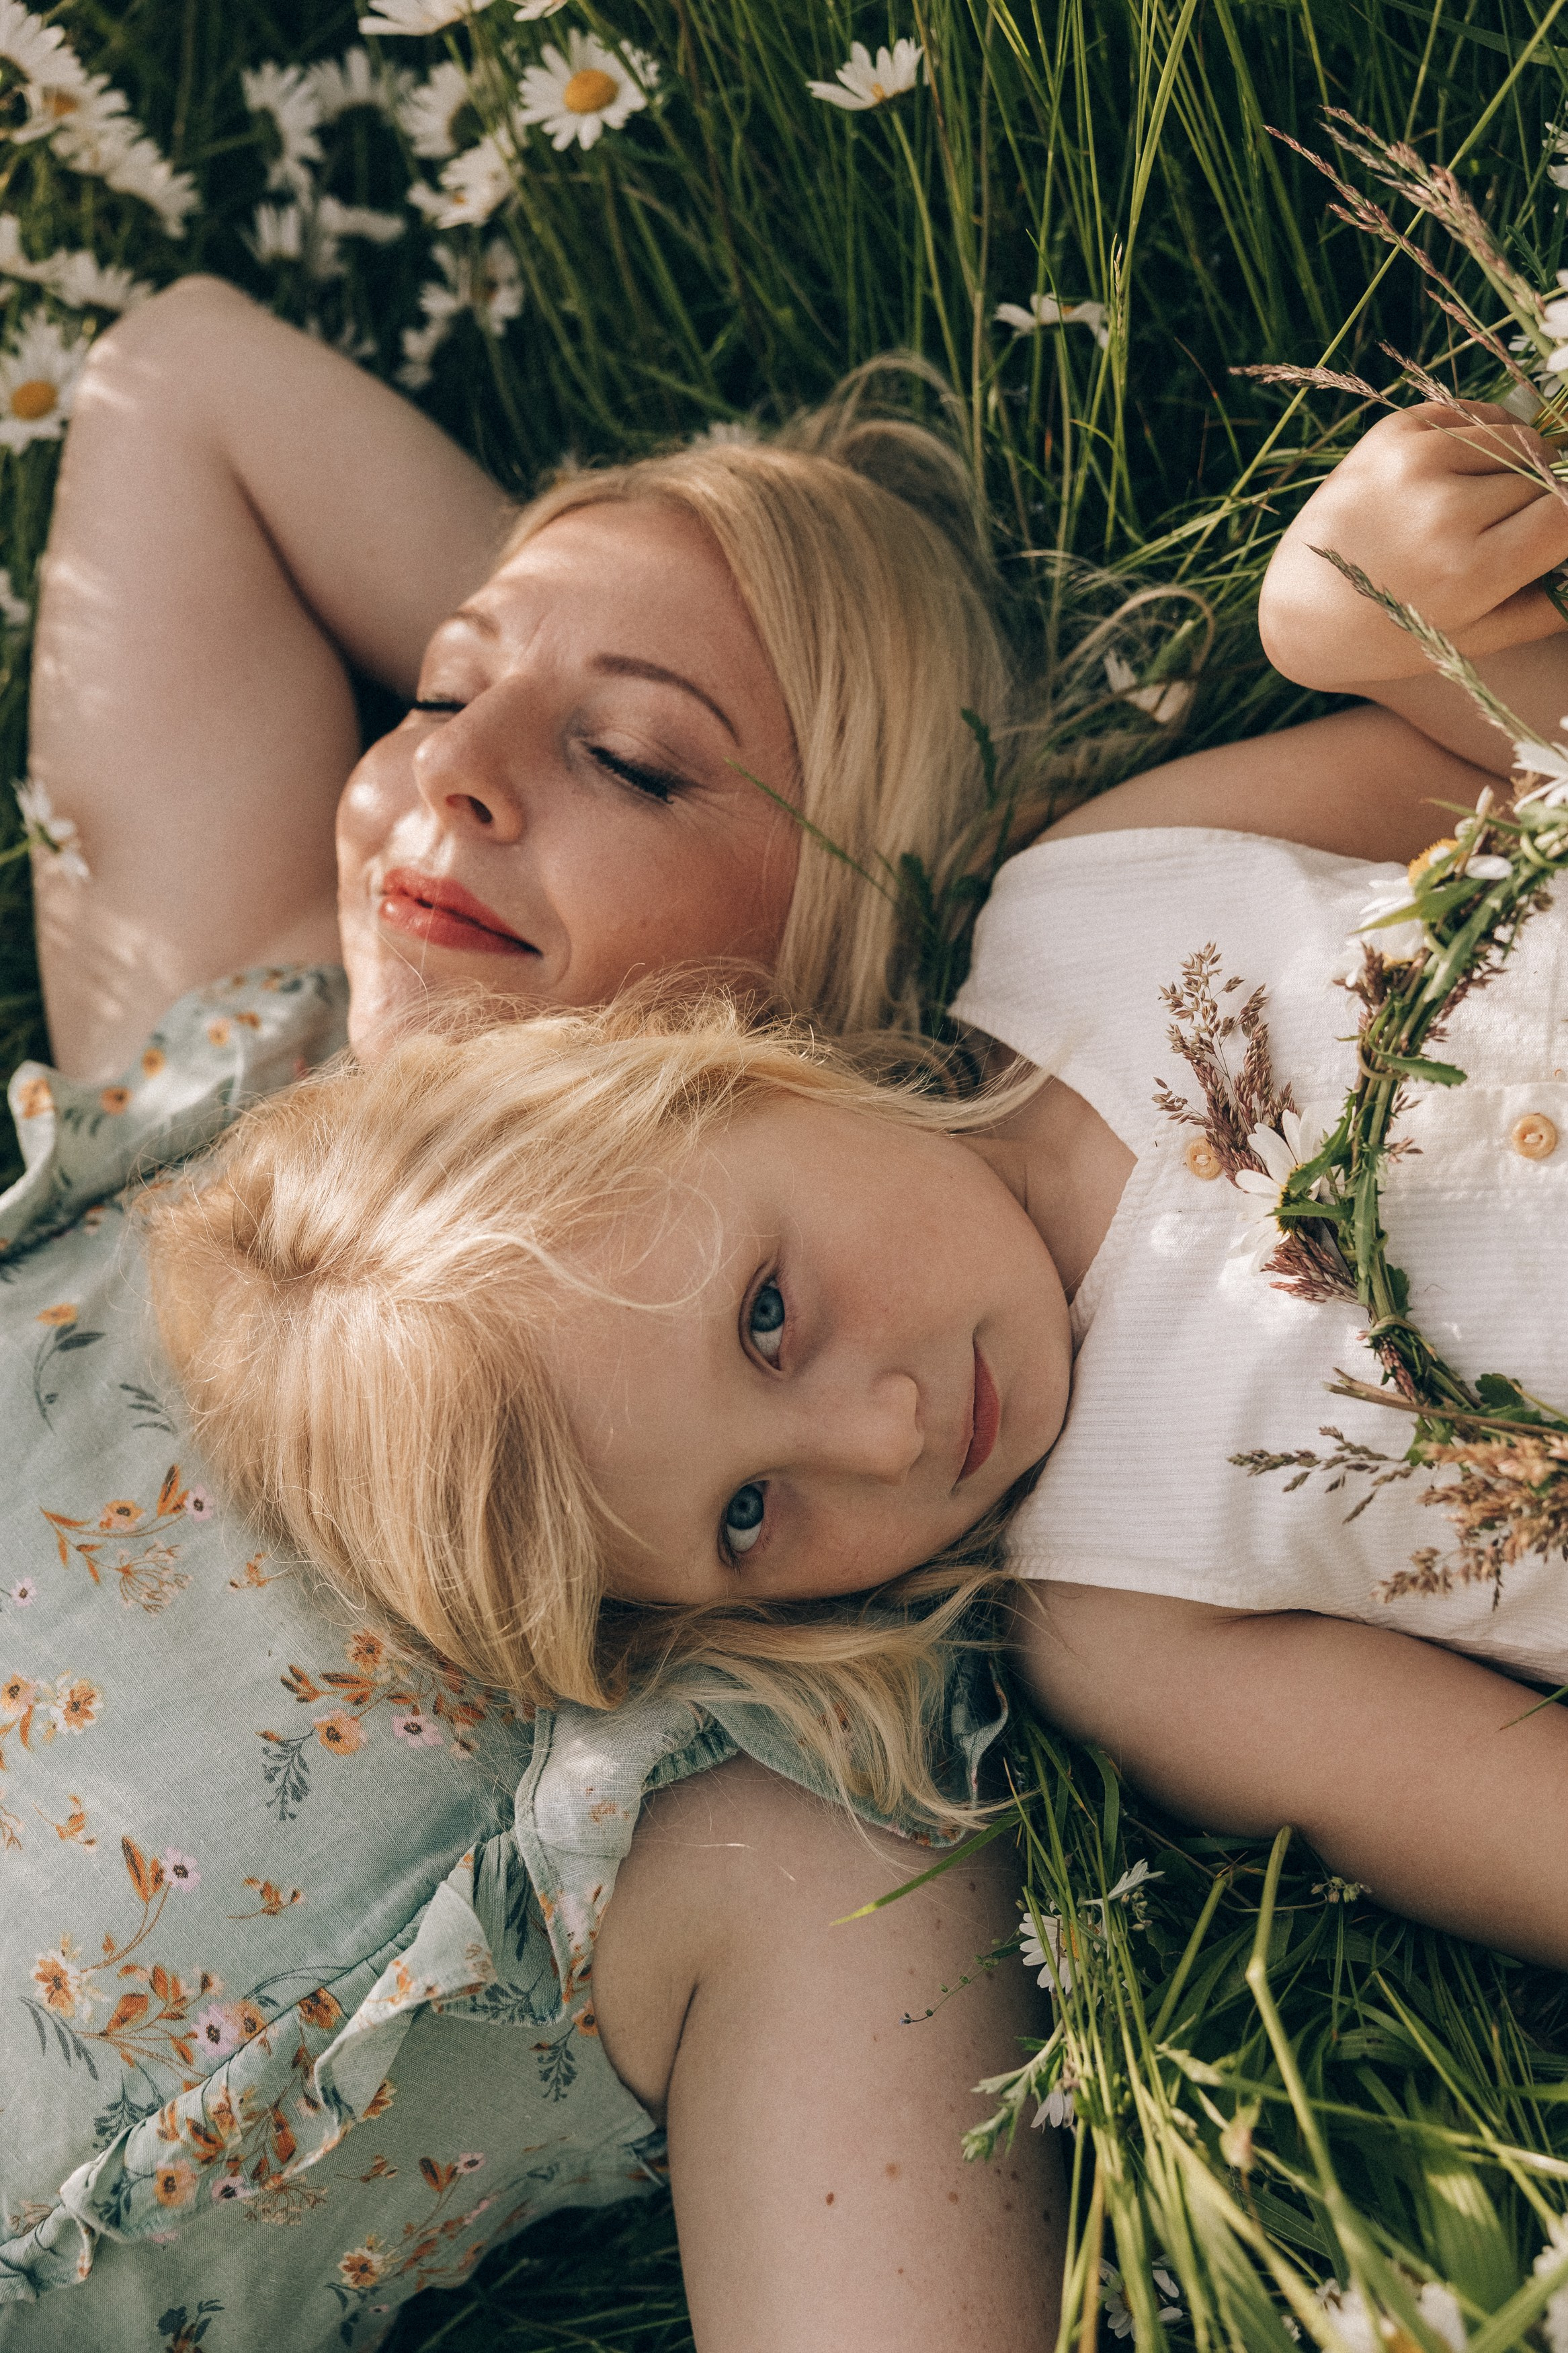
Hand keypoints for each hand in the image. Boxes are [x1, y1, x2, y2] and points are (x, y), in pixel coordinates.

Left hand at [1259, 401, 1567, 688]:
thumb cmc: (1396, 631)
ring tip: (1498, 501)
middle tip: (1519, 529)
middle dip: (1547, 500)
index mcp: (1467, 570)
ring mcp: (1414, 461)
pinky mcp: (1393, 432)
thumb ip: (1550, 602)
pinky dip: (1489, 438)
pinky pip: (1476, 416)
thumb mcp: (1477, 638)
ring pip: (1517, 439)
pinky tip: (1470, 473)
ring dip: (1523, 465)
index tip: (1559, 530)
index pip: (1567, 515)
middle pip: (1545, 477)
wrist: (1302, 607)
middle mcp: (1441, 509)